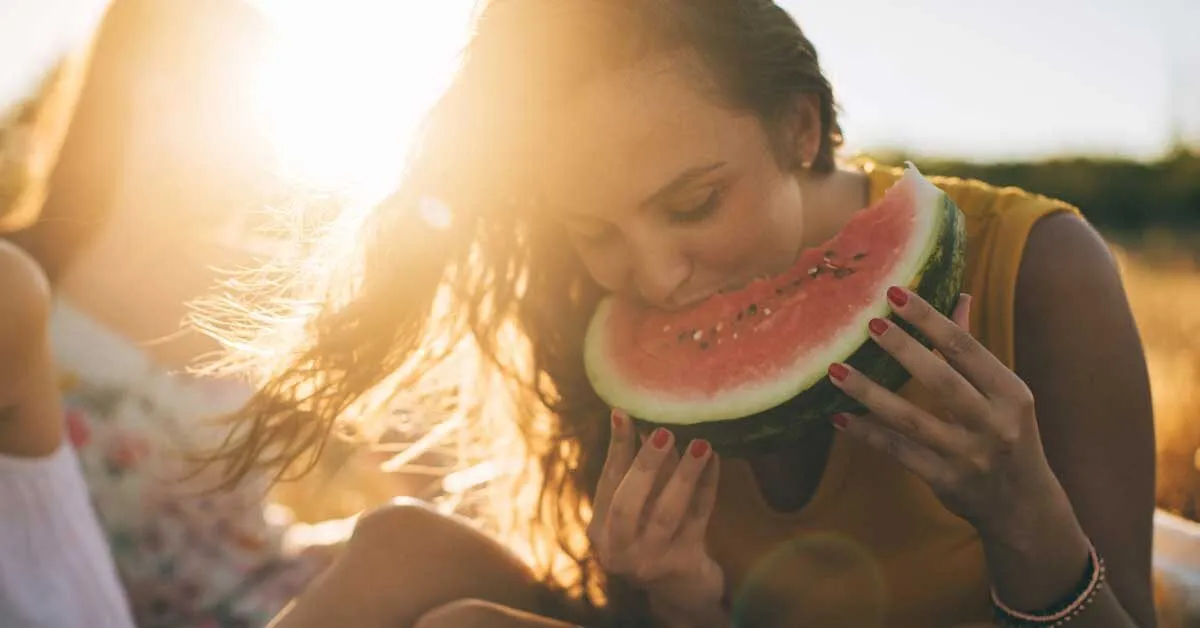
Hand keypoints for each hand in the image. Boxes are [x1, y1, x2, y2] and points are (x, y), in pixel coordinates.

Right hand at [587, 410, 725, 626]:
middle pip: (627, 504)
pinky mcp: (683, 565)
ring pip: (666, 513)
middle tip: (664, 431)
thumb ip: (634, 473)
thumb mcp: (637, 511)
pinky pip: (697, 519)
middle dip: (645, 465)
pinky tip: (715, 462)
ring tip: (700, 443)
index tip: (624, 413)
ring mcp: (649, 562)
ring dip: (683, 475)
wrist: (681, 592)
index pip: (608, 483)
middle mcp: (618, 550)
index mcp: (600, 530)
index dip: (616, 448)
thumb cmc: (656, 538)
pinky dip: (707, 487)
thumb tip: (634, 416)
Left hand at [826, 288, 1064, 539]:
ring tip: (836, 369)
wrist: (1023, 506)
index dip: (930, 319)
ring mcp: (968, 455)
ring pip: (911, 419)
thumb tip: (961, 297)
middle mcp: (993, 423)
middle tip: (868, 322)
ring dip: (870, 392)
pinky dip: (868, 433)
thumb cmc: (1008, 435)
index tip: (896, 293)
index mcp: (1010, 393)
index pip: (966, 348)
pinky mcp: (945, 481)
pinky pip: (898, 452)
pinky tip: (839, 416)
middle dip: (903, 349)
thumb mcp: (1003, 395)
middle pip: (941, 380)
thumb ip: (974, 351)